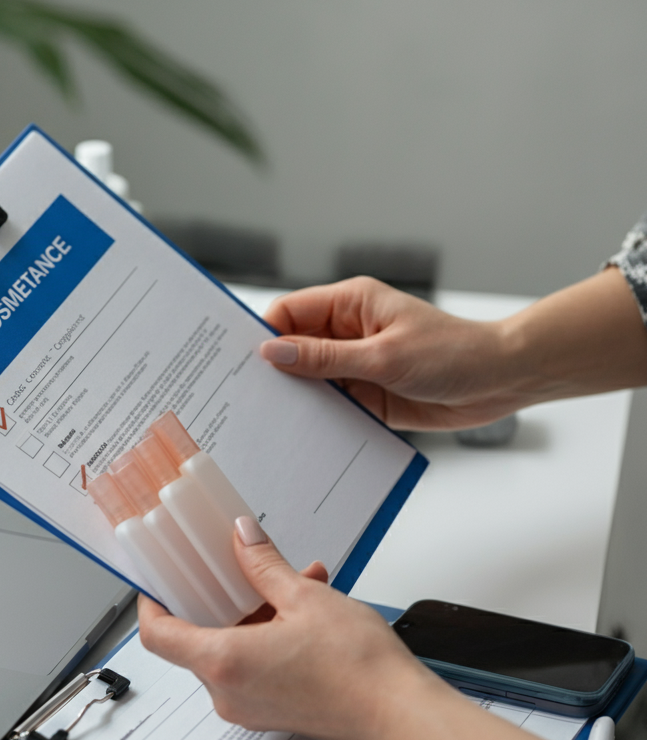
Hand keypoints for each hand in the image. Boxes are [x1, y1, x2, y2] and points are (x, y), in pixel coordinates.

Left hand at [137, 516, 435, 739]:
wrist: (399, 714)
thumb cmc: (359, 668)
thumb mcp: (305, 597)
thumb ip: (263, 565)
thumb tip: (242, 537)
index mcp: (224, 663)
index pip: (156, 635)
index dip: (150, 604)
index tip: (157, 581)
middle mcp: (227, 693)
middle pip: (194, 639)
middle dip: (216, 599)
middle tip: (230, 569)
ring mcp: (248, 708)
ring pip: (228, 650)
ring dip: (250, 614)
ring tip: (288, 584)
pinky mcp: (271, 712)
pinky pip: (250, 667)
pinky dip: (264, 637)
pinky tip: (301, 609)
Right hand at [259, 277, 523, 429]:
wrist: (498, 383)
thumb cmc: (452, 353)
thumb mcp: (383, 356)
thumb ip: (324, 358)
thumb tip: (272, 352)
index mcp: (350, 305)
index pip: (290, 313)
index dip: (264, 333)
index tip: (240, 360)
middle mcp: (347, 333)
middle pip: (293, 348)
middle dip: (273, 370)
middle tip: (245, 395)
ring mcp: (354, 366)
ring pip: (307, 381)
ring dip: (295, 398)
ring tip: (269, 420)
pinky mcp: (364, 396)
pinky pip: (329, 407)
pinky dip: (317, 419)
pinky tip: (301, 434)